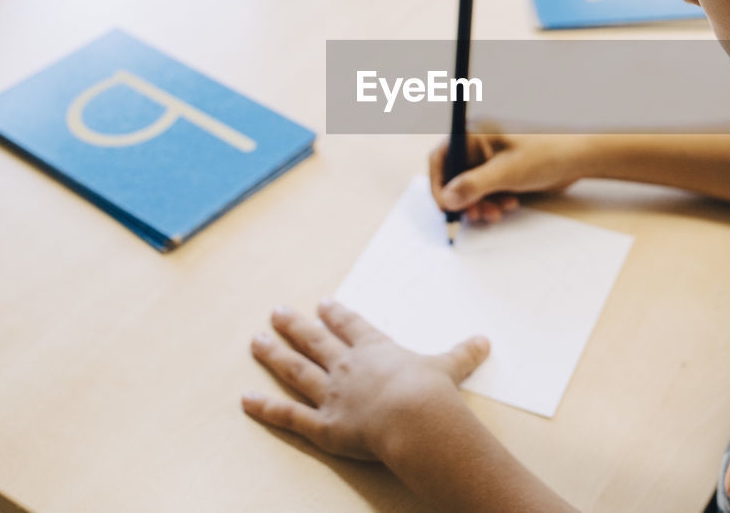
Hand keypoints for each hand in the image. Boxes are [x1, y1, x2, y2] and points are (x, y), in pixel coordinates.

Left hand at [242, 300, 489, 462]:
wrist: (414, 417)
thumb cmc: (432, 391)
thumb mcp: (451, 367)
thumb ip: (463, 354)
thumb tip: (484, 340)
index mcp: (376, 350)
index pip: (352, 326)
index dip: (337, 314)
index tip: (324, 303)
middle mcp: (347, 367)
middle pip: (315, 341)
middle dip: (296, 326)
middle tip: (277, 311)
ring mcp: (331, 394)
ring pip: (296, 370)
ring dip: (274, 355)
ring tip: (256, 341)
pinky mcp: (322, 425)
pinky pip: (289, 415)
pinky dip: (266, 408)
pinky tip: (245, 399)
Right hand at [429, 133, 587, 223]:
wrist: (579, 158)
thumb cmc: (546, 153)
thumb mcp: (508, 172)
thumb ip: (475, 184)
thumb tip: (447, 198)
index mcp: (474, 134)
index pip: (441, 158)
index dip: (439, 184)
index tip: (445, 207)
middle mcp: (478, 146)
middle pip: (455, 177)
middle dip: (464, 200)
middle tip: (476, 216)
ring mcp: (490, 160)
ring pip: (471, 189)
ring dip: (479, 205)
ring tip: (495, 213)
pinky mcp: (502, 173)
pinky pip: (486, 193)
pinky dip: (492, 203)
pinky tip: (508, 205)